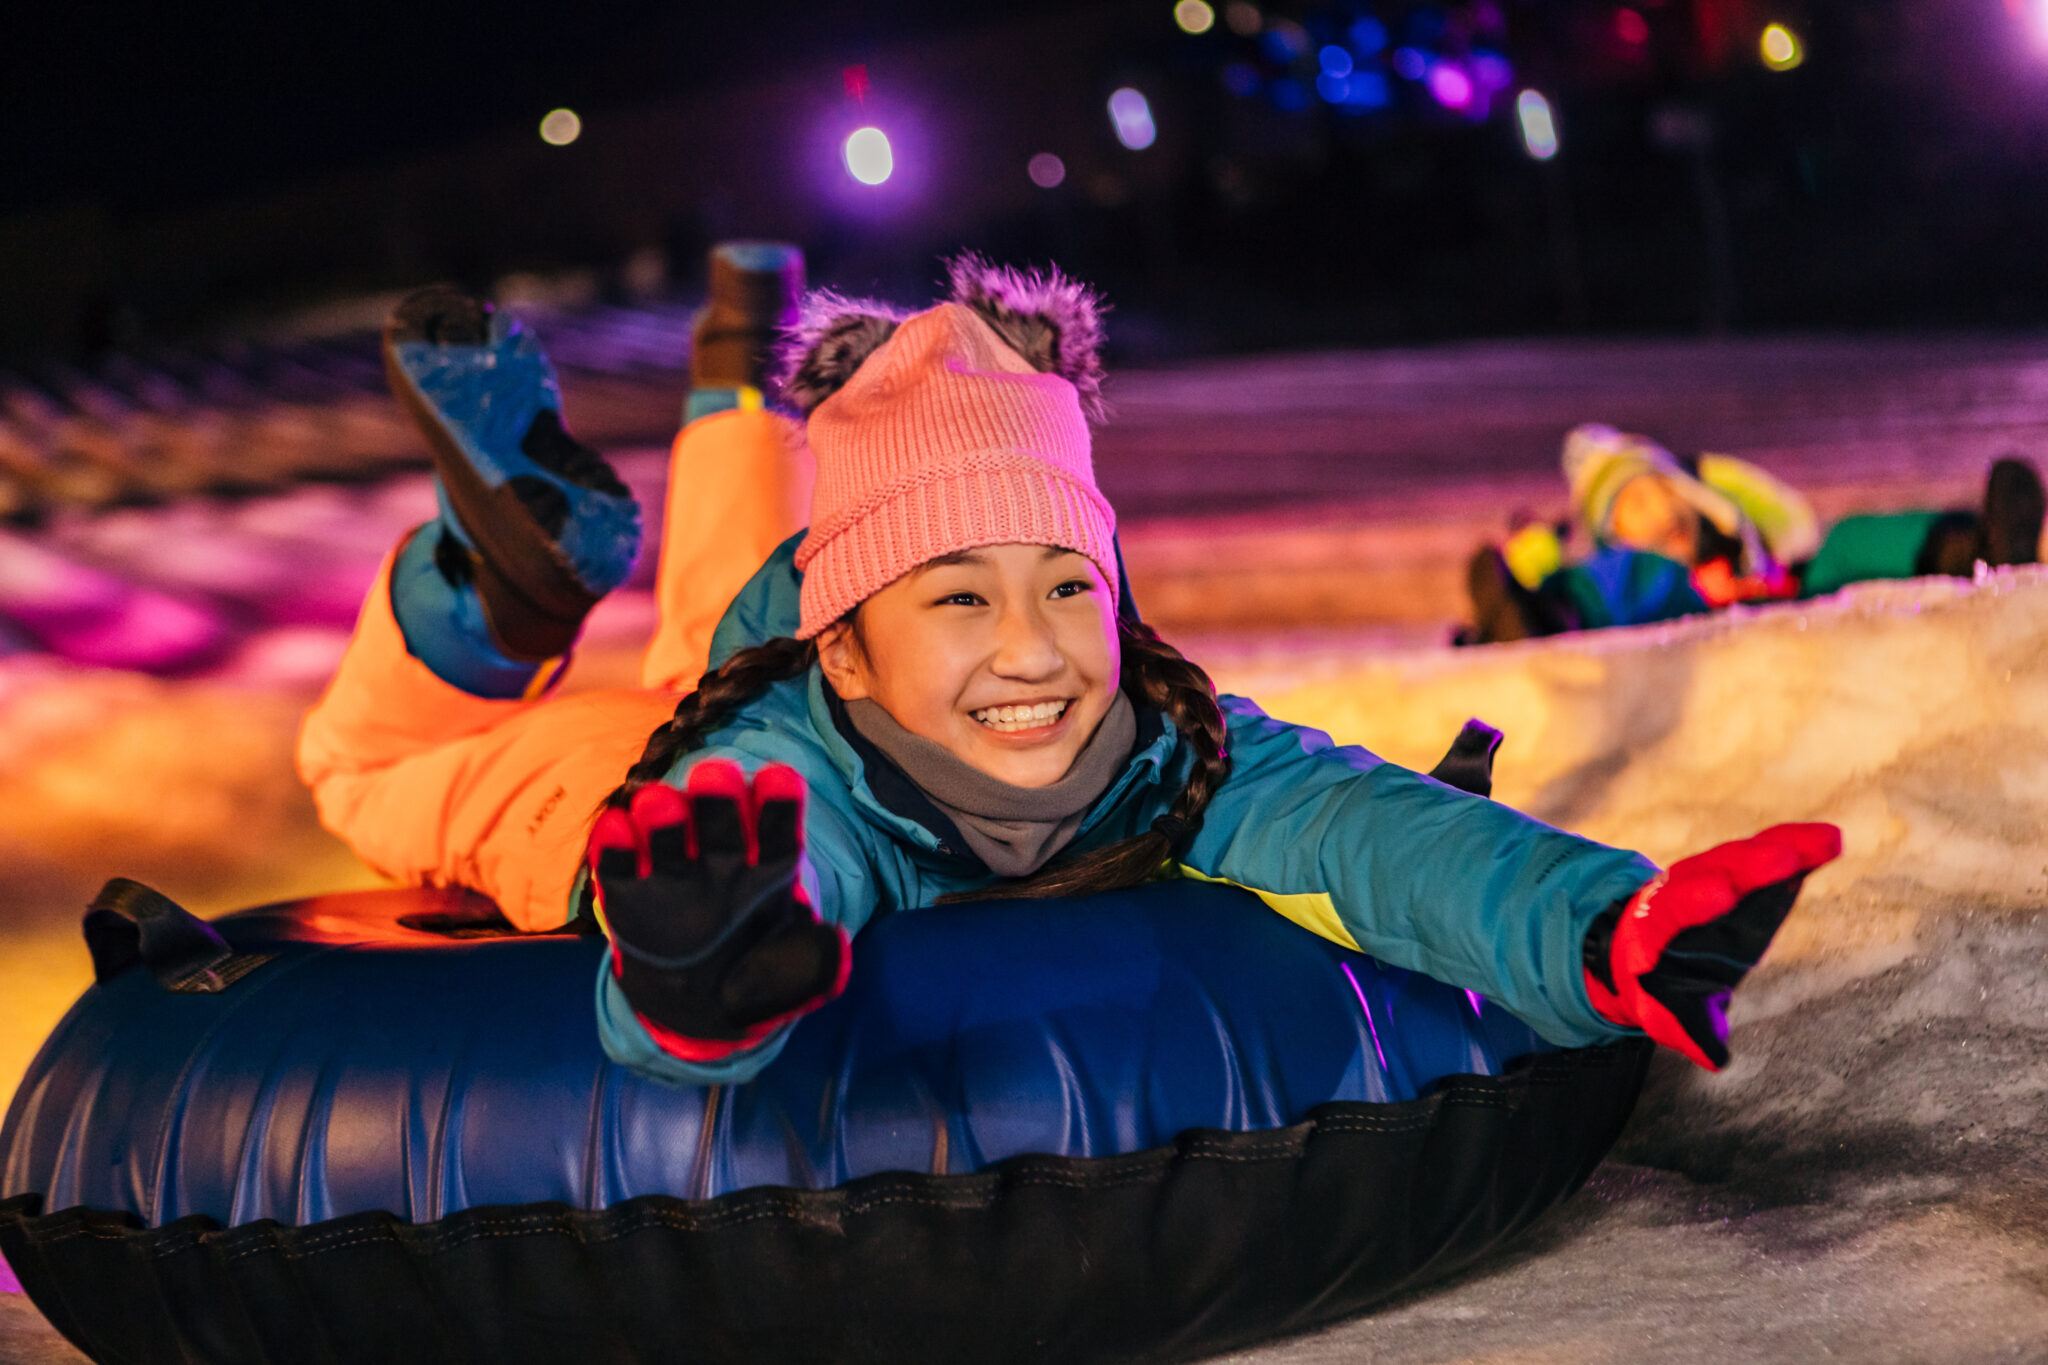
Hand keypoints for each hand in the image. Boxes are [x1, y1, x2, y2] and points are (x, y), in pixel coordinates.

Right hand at [588, 760, 849, 1061]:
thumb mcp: (791, 977)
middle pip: (721, 818)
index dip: (779, 803)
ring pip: (667, 829)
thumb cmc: (755, 978)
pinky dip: (613, 845)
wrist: (696, 1007)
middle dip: (718, 796)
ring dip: (663, 815)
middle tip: (714, 774)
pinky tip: (615, 828)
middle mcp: (720, 858)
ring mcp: (671, 869)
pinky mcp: (626, 889)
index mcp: (768, 870)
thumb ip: (815, 963)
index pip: (778, 831)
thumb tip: (836, 944)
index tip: (779, 778)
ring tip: (660, 804)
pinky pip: (617, 863)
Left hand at [1585, 823, 1840, 1069]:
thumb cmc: (1658, 987)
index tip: (1719, 894)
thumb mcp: (1665, 1014)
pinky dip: (1795, 846)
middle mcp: (1684, 895)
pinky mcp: (1741, 874)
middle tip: (1782, 858)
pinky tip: (1831, 839)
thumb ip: (1690, 1032)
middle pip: (1714, 873)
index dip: (1696, 903)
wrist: (1640, 948)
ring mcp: (1712, 879)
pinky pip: (1766, 855)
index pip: (1675, 911)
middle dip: (1748, 866)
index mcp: (1659, 931)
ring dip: (1781, 847)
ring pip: (1743, 858)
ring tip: (1824, 841)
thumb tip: (1715, 1059)